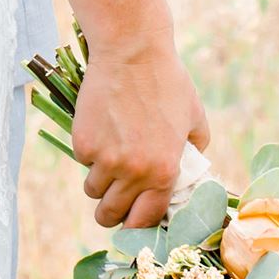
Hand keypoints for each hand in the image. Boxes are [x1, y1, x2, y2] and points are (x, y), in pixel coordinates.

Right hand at [70, 37, 208, 231]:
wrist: (131, 52)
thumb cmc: (167, 82)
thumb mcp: (194, 119)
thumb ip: (194, 151)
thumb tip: (190, 172)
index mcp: (164, 171)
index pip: (145, 218)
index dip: (137, 225)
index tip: (133, 222)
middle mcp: (134, 172)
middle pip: (111, 214)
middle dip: (112, 212)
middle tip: (115, 201)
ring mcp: (105, 159)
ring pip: (93, 191)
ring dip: (100, 183)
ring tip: (109, 161)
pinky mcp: (83, 143)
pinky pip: (83, 163)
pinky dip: (90, 154)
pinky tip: (102, 131)